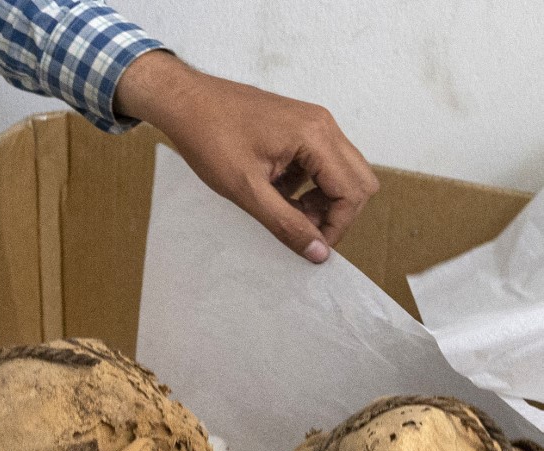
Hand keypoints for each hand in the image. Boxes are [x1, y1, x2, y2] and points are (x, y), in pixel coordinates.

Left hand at [115, 51, 378, 262]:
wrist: (185, 102)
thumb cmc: (210, 138)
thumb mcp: (247, 191)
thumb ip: (287, 224)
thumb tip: (319, 253)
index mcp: (315, 136)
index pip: (352, 191)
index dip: (337, 226)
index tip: (313, 247)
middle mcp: (323, 124)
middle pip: (359, 181)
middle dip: (337, 213)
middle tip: (304, 230)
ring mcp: (314, 123)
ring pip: (343, 173)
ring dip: (324, 201)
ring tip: (288, 211)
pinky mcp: (301, 127)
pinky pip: (323, 163)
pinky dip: (310, 186)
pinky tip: (278, 192)